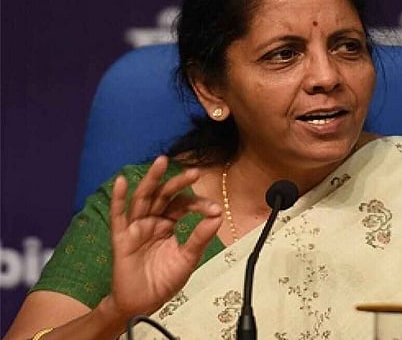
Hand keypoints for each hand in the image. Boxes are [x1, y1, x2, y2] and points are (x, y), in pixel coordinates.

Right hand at [107, 156, 222, 317]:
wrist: (143, 304)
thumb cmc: (163, 280)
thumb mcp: (188, 259)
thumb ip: (200, 238)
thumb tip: (218, 217)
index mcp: (168, 223)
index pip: (182, 204)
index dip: (198, 204)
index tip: (214, 210)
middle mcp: (151, 220)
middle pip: (163, 195)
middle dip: (177, 182)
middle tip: (194, 172)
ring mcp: (136, 227)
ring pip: (143, 198)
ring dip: (151, 179)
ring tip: (160, 162)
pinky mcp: (121, 238)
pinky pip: (118, 216)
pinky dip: (118, 198)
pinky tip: (122, 182)